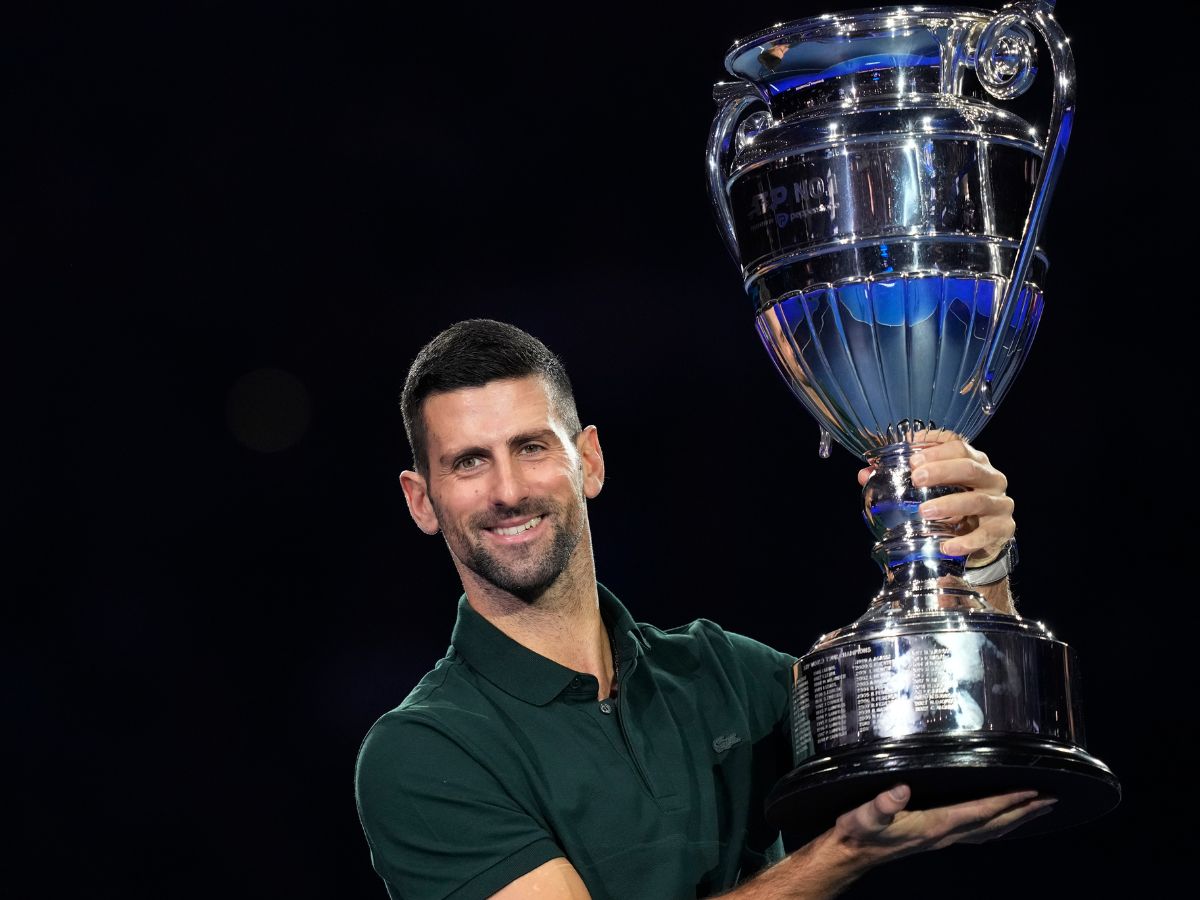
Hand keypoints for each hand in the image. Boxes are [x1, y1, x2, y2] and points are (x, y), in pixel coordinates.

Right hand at [829, 783, 1055, 865]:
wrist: (851, 853)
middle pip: (994, 824)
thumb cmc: (858, 832)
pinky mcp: (938, 838)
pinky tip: (1001, 820)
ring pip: (991, 830)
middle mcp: (945, 834)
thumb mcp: (865, 816)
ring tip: (1037, 808)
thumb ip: (882, 804)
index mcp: (934, 825)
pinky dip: (997, 824)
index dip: (1005, 801)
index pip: (979, 812)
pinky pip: (978, 832)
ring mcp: (944, 839)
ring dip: (1016, 819)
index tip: (1030, 791)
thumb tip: (900, 790)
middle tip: (1050, 799)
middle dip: (1023, 811)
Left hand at [856, 439, 1014, 564]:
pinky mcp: (1003, 528)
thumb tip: (865, 474)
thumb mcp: (932, 487)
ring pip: (977, 500)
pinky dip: (965, 541)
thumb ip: (900, 477)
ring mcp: (999, 503)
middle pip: (969, 467)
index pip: (958, 446)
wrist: (983, 536)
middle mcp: (990, 477)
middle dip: (941, 471)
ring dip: (949, 505)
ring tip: (924, 511)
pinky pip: (985, 534)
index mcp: (973, 460)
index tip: (912, 459)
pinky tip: (946, 546)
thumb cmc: (954, 502)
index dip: (935, 450)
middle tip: (916, 479)